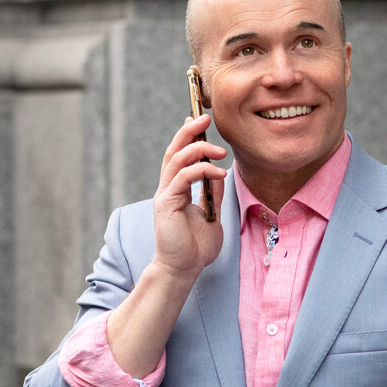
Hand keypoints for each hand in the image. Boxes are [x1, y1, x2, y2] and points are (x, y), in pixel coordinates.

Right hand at [152, 113, 227, 277]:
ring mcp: (166, 195)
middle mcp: (168, 188)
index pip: (180, 155)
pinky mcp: (167, 203)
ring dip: (199, 149)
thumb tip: (220, 171)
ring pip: (177, 159)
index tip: (202, 121)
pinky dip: (202, 170)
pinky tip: (219, 172)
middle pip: (174, 150)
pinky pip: (183, 178)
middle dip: (189, 131)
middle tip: (205, 117)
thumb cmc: (196, 247)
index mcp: (177, 189)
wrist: (183, 269)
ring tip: (220, 150)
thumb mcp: (212, 213)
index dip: (188, 136)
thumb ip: (213, 192)